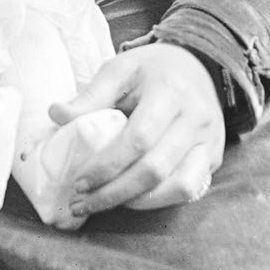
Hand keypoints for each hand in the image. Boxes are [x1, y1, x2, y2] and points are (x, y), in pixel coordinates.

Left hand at [49, 44, 225, 217]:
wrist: (199, 65)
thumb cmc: (152, 69)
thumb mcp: (120, 69)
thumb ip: (91, 94)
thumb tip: (57, 114)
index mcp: (169, 91)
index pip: (138, 138)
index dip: (107, 165)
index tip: (79, 182)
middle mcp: (195, 118)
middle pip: (155, 169)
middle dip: (114, 192)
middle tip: (82, 202)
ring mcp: (208, 141)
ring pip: (177, 186)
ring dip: (136, 203)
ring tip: (102, 204)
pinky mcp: (213, 157)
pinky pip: (190, 190)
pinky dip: (159, 201)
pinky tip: (133, 200)